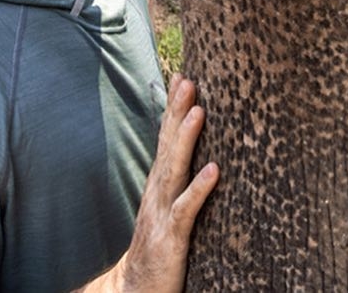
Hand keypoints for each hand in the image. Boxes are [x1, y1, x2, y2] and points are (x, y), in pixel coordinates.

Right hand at [77, 74, 218, 291]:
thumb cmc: (159, 248)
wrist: (134, 292)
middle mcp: (157, 194)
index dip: (173, 108)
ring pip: (174, 171)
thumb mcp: (168, 209)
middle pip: (168, 146)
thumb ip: (178, 181)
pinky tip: (214, 170)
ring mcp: (162, 215)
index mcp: (159, 185)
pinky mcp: (172, 239)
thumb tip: (198, 154)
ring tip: (198, 111)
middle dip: (176, 112)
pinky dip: (199, 189)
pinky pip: (187, 211)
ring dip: (185, 140)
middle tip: (188, 79)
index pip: (166, 139)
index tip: (182, 75)